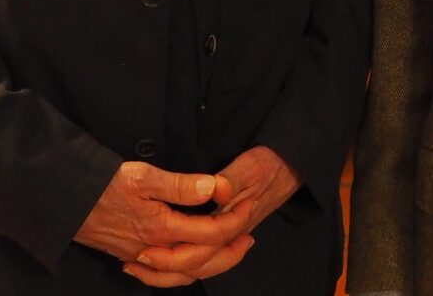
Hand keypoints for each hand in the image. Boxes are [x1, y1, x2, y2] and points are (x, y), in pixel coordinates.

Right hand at [75, 161, 254, 286]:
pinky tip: (187, 264)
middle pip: (202, 261)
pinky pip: (163, 275)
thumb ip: (180, 184)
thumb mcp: (143, 176)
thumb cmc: (102, 185)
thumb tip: (214, 188)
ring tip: (228, 250)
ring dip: (210, 264)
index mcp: (162, 228)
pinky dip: (181, 273)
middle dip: (229, 251)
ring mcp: (141, 257)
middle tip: (249, 236)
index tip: (247, 205)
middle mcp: (154, 249)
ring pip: (183, 273)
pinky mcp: (130, 257)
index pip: (210, 234)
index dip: (234, 221)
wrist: (64, 202)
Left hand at [130, 146, 300, 280]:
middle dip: (167, 265)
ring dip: (174, 269)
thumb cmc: (271, 164)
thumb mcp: (249, 165)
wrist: (293, 165)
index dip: (172, 251)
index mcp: (234, 220)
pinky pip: (207, 256)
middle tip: (139, 258)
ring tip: (145, 265)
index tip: (147, 247)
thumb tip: (216, 191)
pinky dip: (186, 262)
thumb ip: (230, 180)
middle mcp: (232, 233)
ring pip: (204, 265)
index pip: (202, 246)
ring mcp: (232, 234)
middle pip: (200, 263)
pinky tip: (170, 253)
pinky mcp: (231, 230)